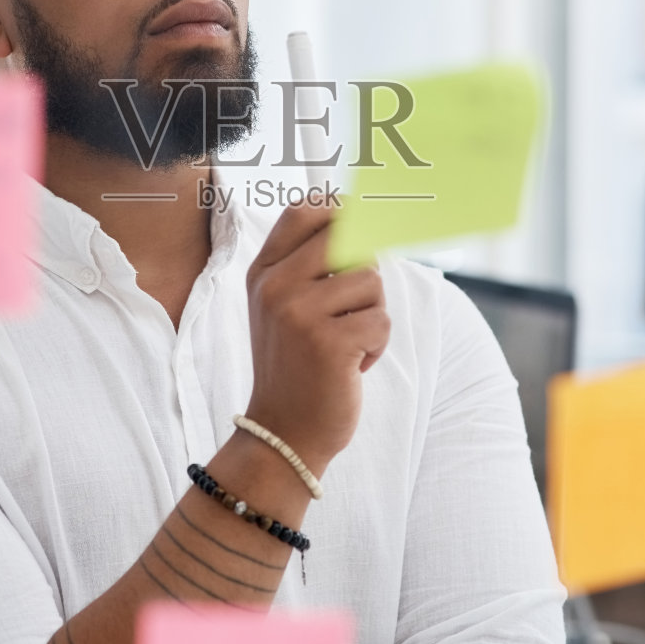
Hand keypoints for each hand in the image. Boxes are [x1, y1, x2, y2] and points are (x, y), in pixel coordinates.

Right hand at [242, 202, 389, 475]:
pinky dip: (376, 346)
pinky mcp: (327, 342)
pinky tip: (352, 366)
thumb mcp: (287, 307)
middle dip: (365, 271)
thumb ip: (313, 264)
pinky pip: (380, 320)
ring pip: (371, 280)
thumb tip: (367, 220)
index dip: (339, 210)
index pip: (303, 211)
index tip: (358, 226)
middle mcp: (275, 285)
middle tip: (356, 306)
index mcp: (263, 272)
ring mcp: (298, 312)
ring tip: (348, 344)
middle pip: (348, 238)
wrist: (283, 433)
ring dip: (372, 315)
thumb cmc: (298, 366)